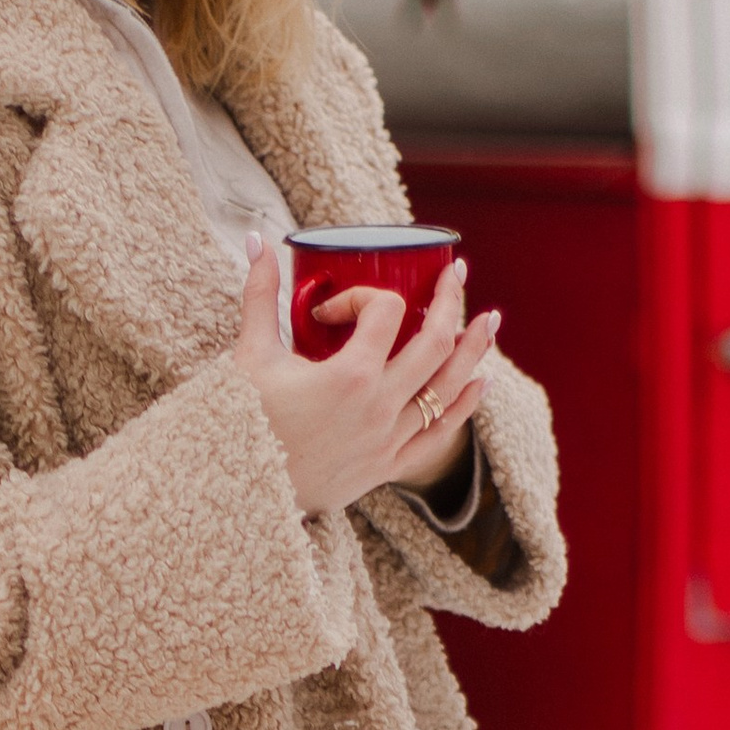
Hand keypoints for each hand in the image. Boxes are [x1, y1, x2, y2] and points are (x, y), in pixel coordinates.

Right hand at [230, 238, 498, 519]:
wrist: (238, 490)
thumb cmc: (240, 422)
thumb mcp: (250, 355)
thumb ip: (259, 294)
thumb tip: (257, 240)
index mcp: (350, 375)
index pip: (384, 312)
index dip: (360, 298)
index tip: (328, 314)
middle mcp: (379, 407)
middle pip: (436, 343)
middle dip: (450, 302)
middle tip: (456, 274)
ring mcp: (388, 439)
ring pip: (447, 388)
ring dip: (474, 350)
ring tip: (490, 320)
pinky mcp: (386, 467)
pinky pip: (439, 435)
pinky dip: (464, 407)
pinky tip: (482, 382)